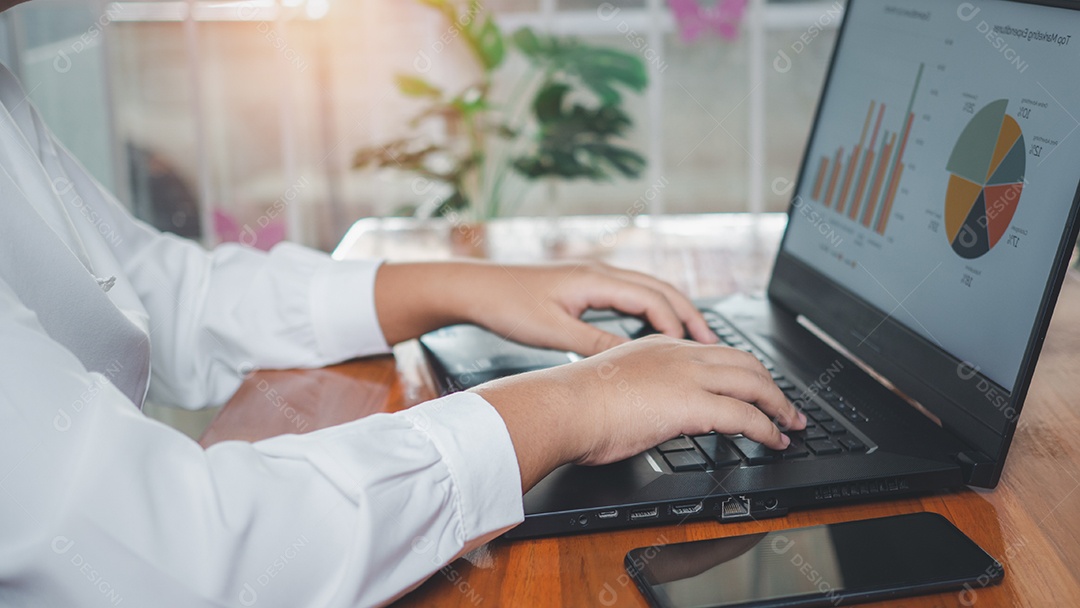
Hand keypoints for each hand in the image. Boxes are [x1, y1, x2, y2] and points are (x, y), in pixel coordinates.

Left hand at [374, 261, 717, 353]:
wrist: (474, 288)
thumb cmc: (506, 305)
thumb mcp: (552, 331)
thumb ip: (593, 343)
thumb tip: (629, 359)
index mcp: (595, 280)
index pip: (652, 299)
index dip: (677, 324)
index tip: (693, 350)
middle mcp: (599, 273)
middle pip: (660, 289)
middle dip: (689, 315)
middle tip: (712, 343)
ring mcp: (592, 277)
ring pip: (647, 289)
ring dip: (673, 311)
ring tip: (693, 338)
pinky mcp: (583, 286)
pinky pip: (630, 295)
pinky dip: (651, 311)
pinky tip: (653, 331)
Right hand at [472, 335, 805, 491]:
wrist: (561, 407)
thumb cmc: (573, 405)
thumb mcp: (614, 387)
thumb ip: (640, 392)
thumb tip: (647, 413)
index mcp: (659, 346)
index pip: (715, 352)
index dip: (743, 370)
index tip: (755, 387)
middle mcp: (678, 353)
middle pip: (745, 361)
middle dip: (772, 385)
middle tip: (786, 407)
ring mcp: (688, 375)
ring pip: (754, 383)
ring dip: (779, 406)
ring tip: (791, 425)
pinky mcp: (692, 403)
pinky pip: (746, 415)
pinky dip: (767, 429)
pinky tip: (774, 441)